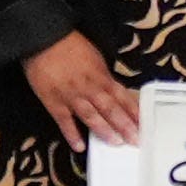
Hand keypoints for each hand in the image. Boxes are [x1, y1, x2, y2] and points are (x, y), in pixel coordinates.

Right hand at [19, 28, 143, 150]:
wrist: (43, 39)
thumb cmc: (69, 45)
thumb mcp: (94, 57)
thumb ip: (104, 77)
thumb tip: (115, 91)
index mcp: (101, 75)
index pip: (121, 96)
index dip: (133, 111)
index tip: (143, 124)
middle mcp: (89, 87)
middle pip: (110, 108)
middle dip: (124, 125)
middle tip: (135, 139)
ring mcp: (71, 96)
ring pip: (91, 116)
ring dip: (104, 130)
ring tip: (115, 143)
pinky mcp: (53, 101)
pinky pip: (64, 121)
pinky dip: (72, 134)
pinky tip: (79, 146)